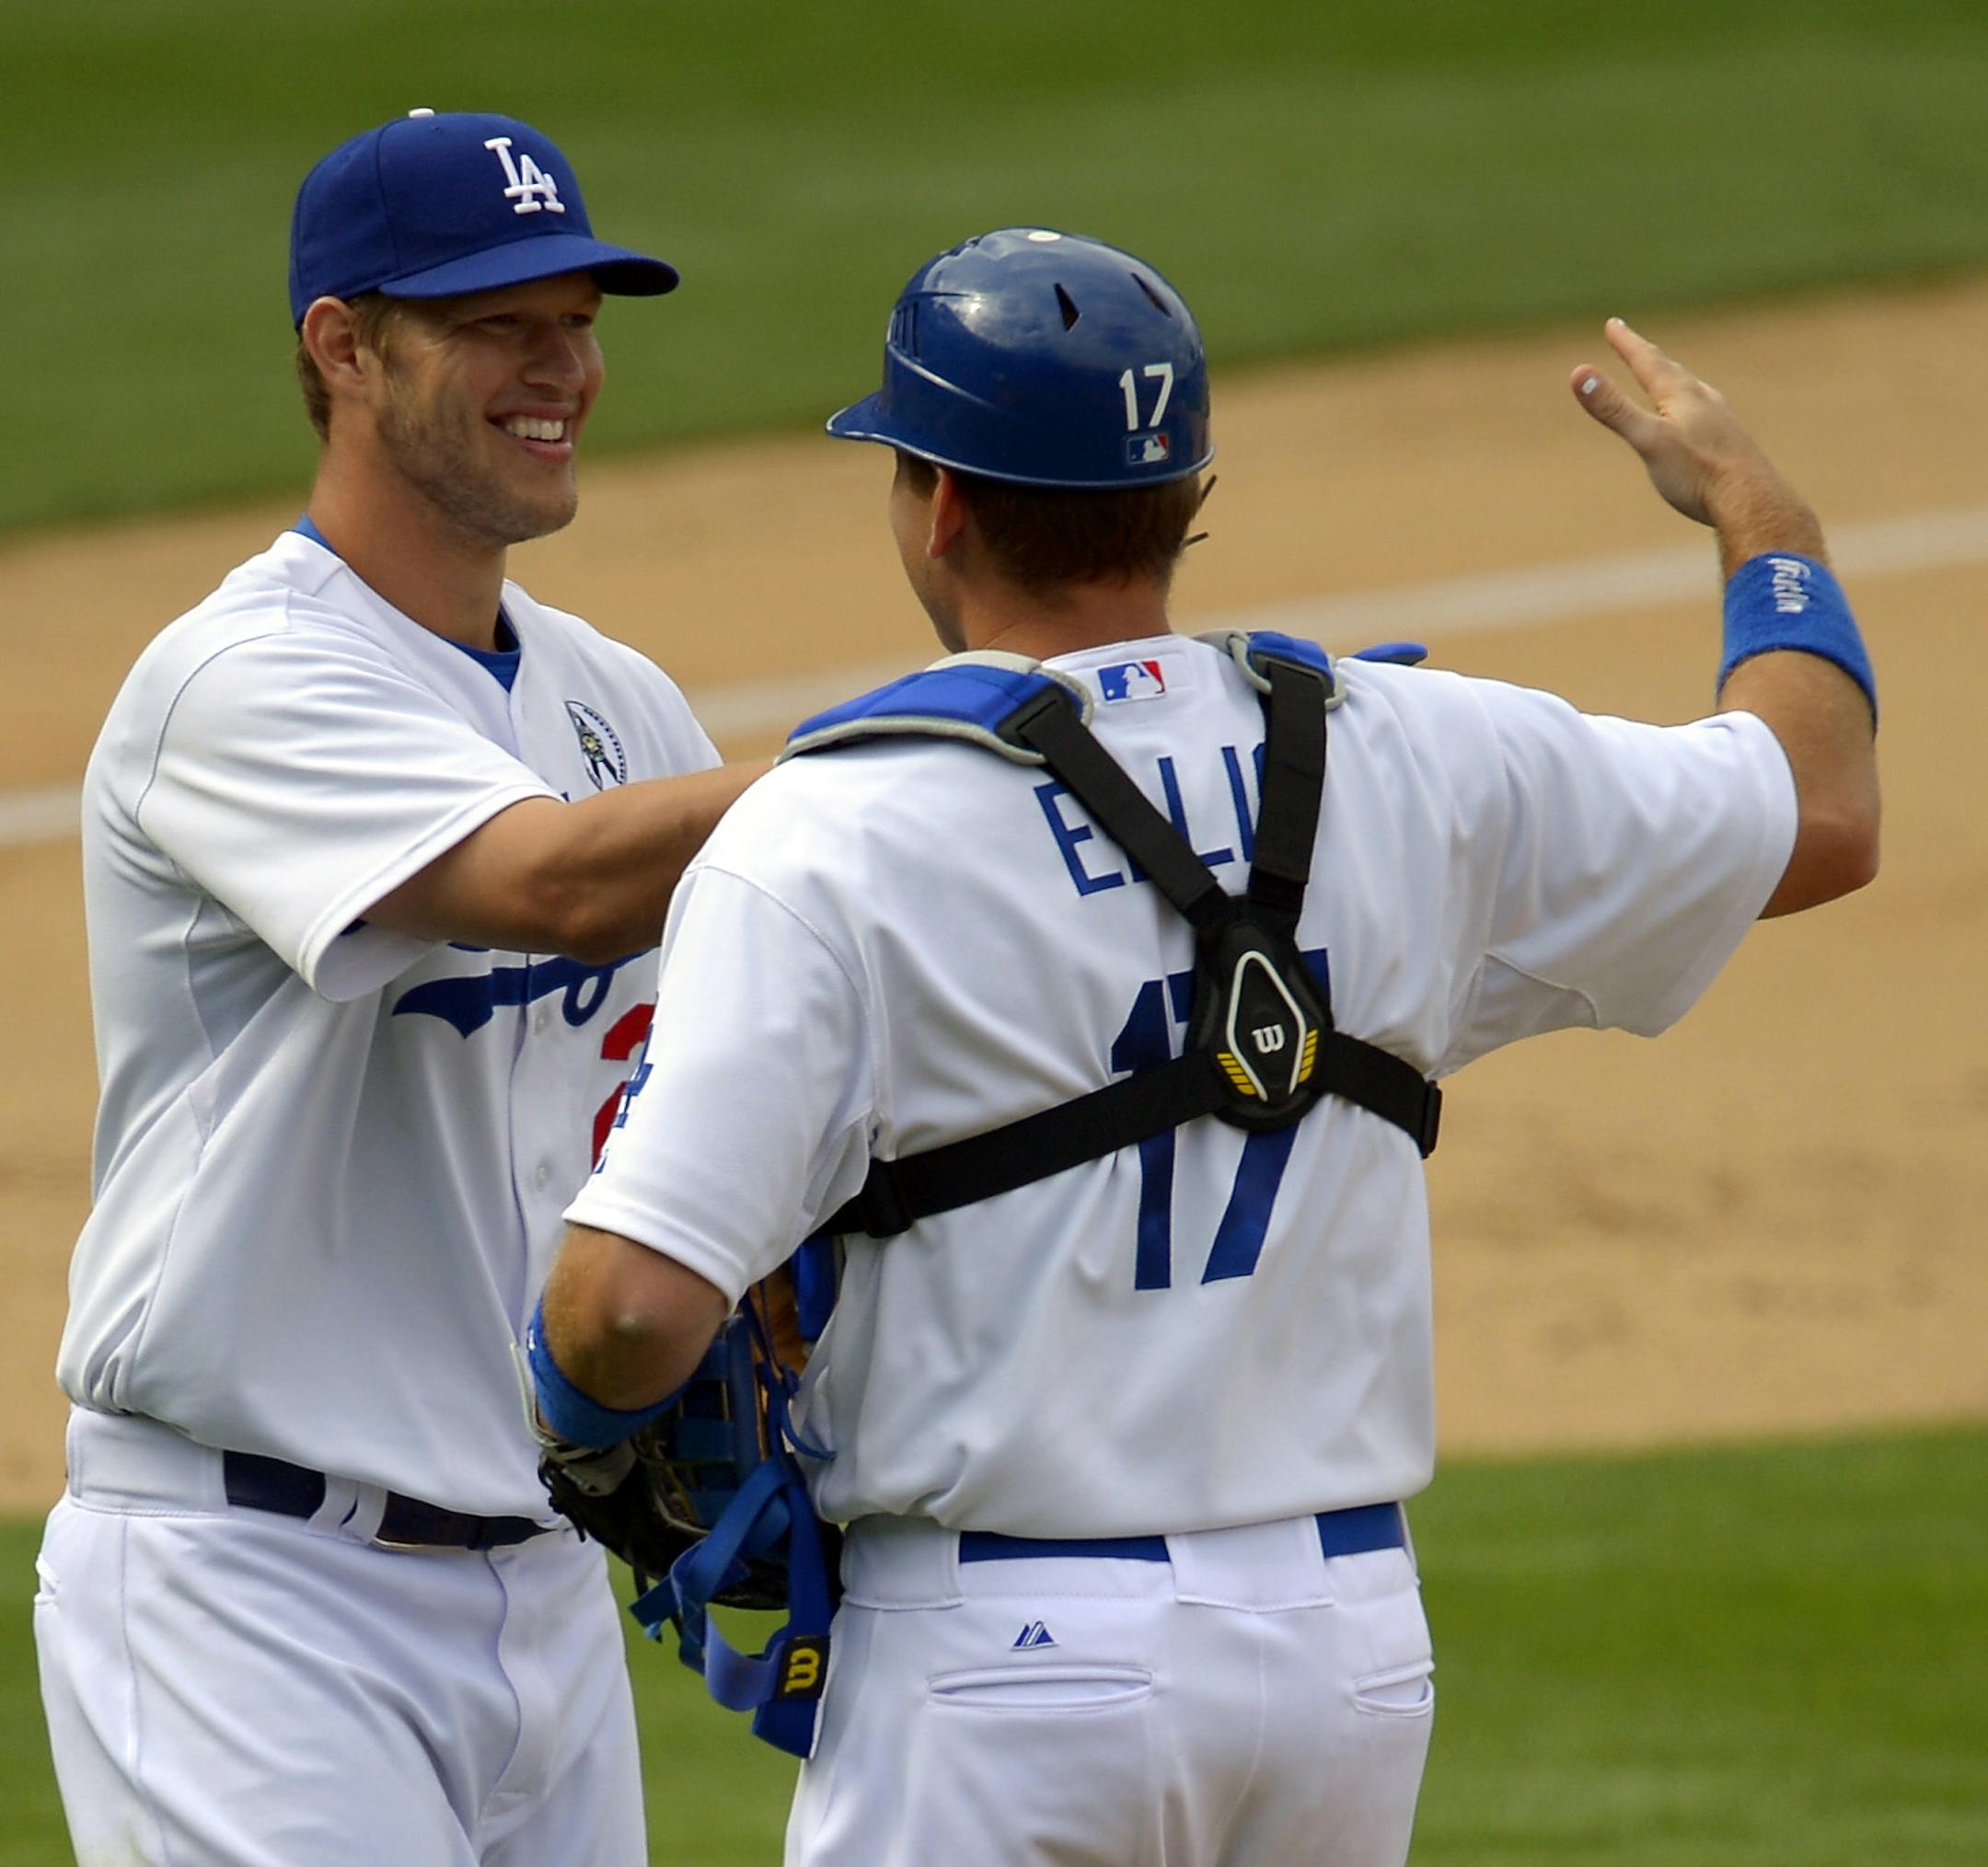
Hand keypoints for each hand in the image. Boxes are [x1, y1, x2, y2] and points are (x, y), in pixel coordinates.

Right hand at [1570, 318, 1822, 572]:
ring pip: (1693, 391)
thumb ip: (1614, 408)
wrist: (1750, 501)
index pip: (1648, 361)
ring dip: (1675, 380)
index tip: (1613, 324)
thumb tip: (1578, 373)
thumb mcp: (1647, 440)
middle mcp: (1704, 400)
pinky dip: (1693, 406)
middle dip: (1650, 357)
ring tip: (1669, 377)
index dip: (1627, 343)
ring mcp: (1720, 420)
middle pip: (1672, 371)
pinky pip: (1707, 413)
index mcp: (1680, 396)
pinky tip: (1700, 419)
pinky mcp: (1730, 442)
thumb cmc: (1697, 472)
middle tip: (1637, 345)